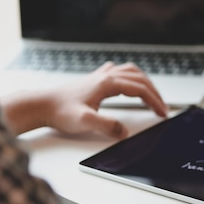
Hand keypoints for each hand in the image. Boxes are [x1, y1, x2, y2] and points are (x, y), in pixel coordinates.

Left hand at [0, 62, 167, 137]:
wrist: (41, 105)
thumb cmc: (60, 111)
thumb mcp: (84, 121)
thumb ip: (106, 126)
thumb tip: (124, 132)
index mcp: (108, 83)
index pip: (140, 89)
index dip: (155, 101)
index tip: (162, 114)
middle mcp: (106, 76)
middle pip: (140, 79)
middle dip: (155, 93)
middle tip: (162, 108)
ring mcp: (100, 76)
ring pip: (132, 72)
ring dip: (146, 83)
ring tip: (152, 96)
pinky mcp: (95, 80)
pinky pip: (119, 71)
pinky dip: (131, 76)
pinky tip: (128, 82)